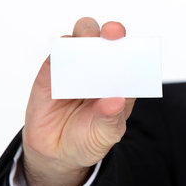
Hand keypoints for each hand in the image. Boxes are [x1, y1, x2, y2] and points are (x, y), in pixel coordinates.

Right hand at [22, 17, 135, 185]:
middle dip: (110, 31)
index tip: (134, 44)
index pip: (129, 56)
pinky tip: (65, 56)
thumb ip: (110, 118)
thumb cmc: (89, 139)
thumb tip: (116, 101)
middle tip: (111, 34)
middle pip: (106, 39)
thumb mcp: (106, 134)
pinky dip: (61, 51)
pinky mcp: (51, 72)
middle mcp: (100, 68)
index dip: (132, 46)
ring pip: (80, 38)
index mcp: (120, 81)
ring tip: (88, 40)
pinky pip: (56, 55)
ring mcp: (76, 67)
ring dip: (85, 33)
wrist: (57, 153)